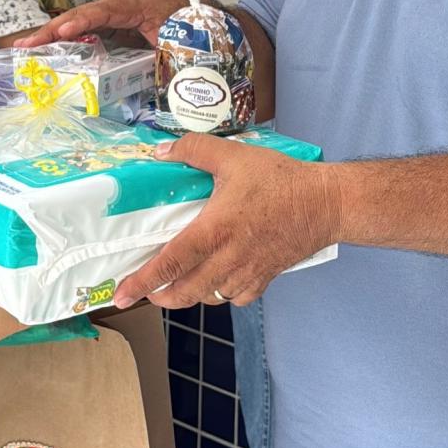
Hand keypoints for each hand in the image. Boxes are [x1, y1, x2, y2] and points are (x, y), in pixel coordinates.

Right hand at [14, 0, 186, 47]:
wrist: (199, 15)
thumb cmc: (189, 25)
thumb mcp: (182, 38)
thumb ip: (172, 55)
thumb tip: (165, 80)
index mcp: (137, 6)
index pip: (104, 11)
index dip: (83, 21)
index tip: (64, 32)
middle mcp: (119, 7)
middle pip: (81, 15)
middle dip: (54, 30)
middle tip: (27, 45)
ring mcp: (112, 16)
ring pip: (78, 22)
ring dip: (53, 35)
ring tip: (26, 48)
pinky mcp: (111, 26)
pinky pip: (85, 31)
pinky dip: (66, 40)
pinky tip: (48, 50)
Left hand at [113, 134, 338, 308]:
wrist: (327, 203)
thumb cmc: (279, 179)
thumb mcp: (232, 156)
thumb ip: (192, 150)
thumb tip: (159, 152)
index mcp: (215, 230)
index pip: (170, 263)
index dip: (142, 281)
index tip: (120, 295)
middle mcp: (228, 259)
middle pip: (185, 292)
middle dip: (160, 297)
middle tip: (147, 291)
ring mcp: (248, 273)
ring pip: (209, 297)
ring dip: (190, 294)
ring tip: (178, 283)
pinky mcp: (265, 278)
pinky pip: (236, 297)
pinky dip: (221, 293)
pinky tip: (217, 279)